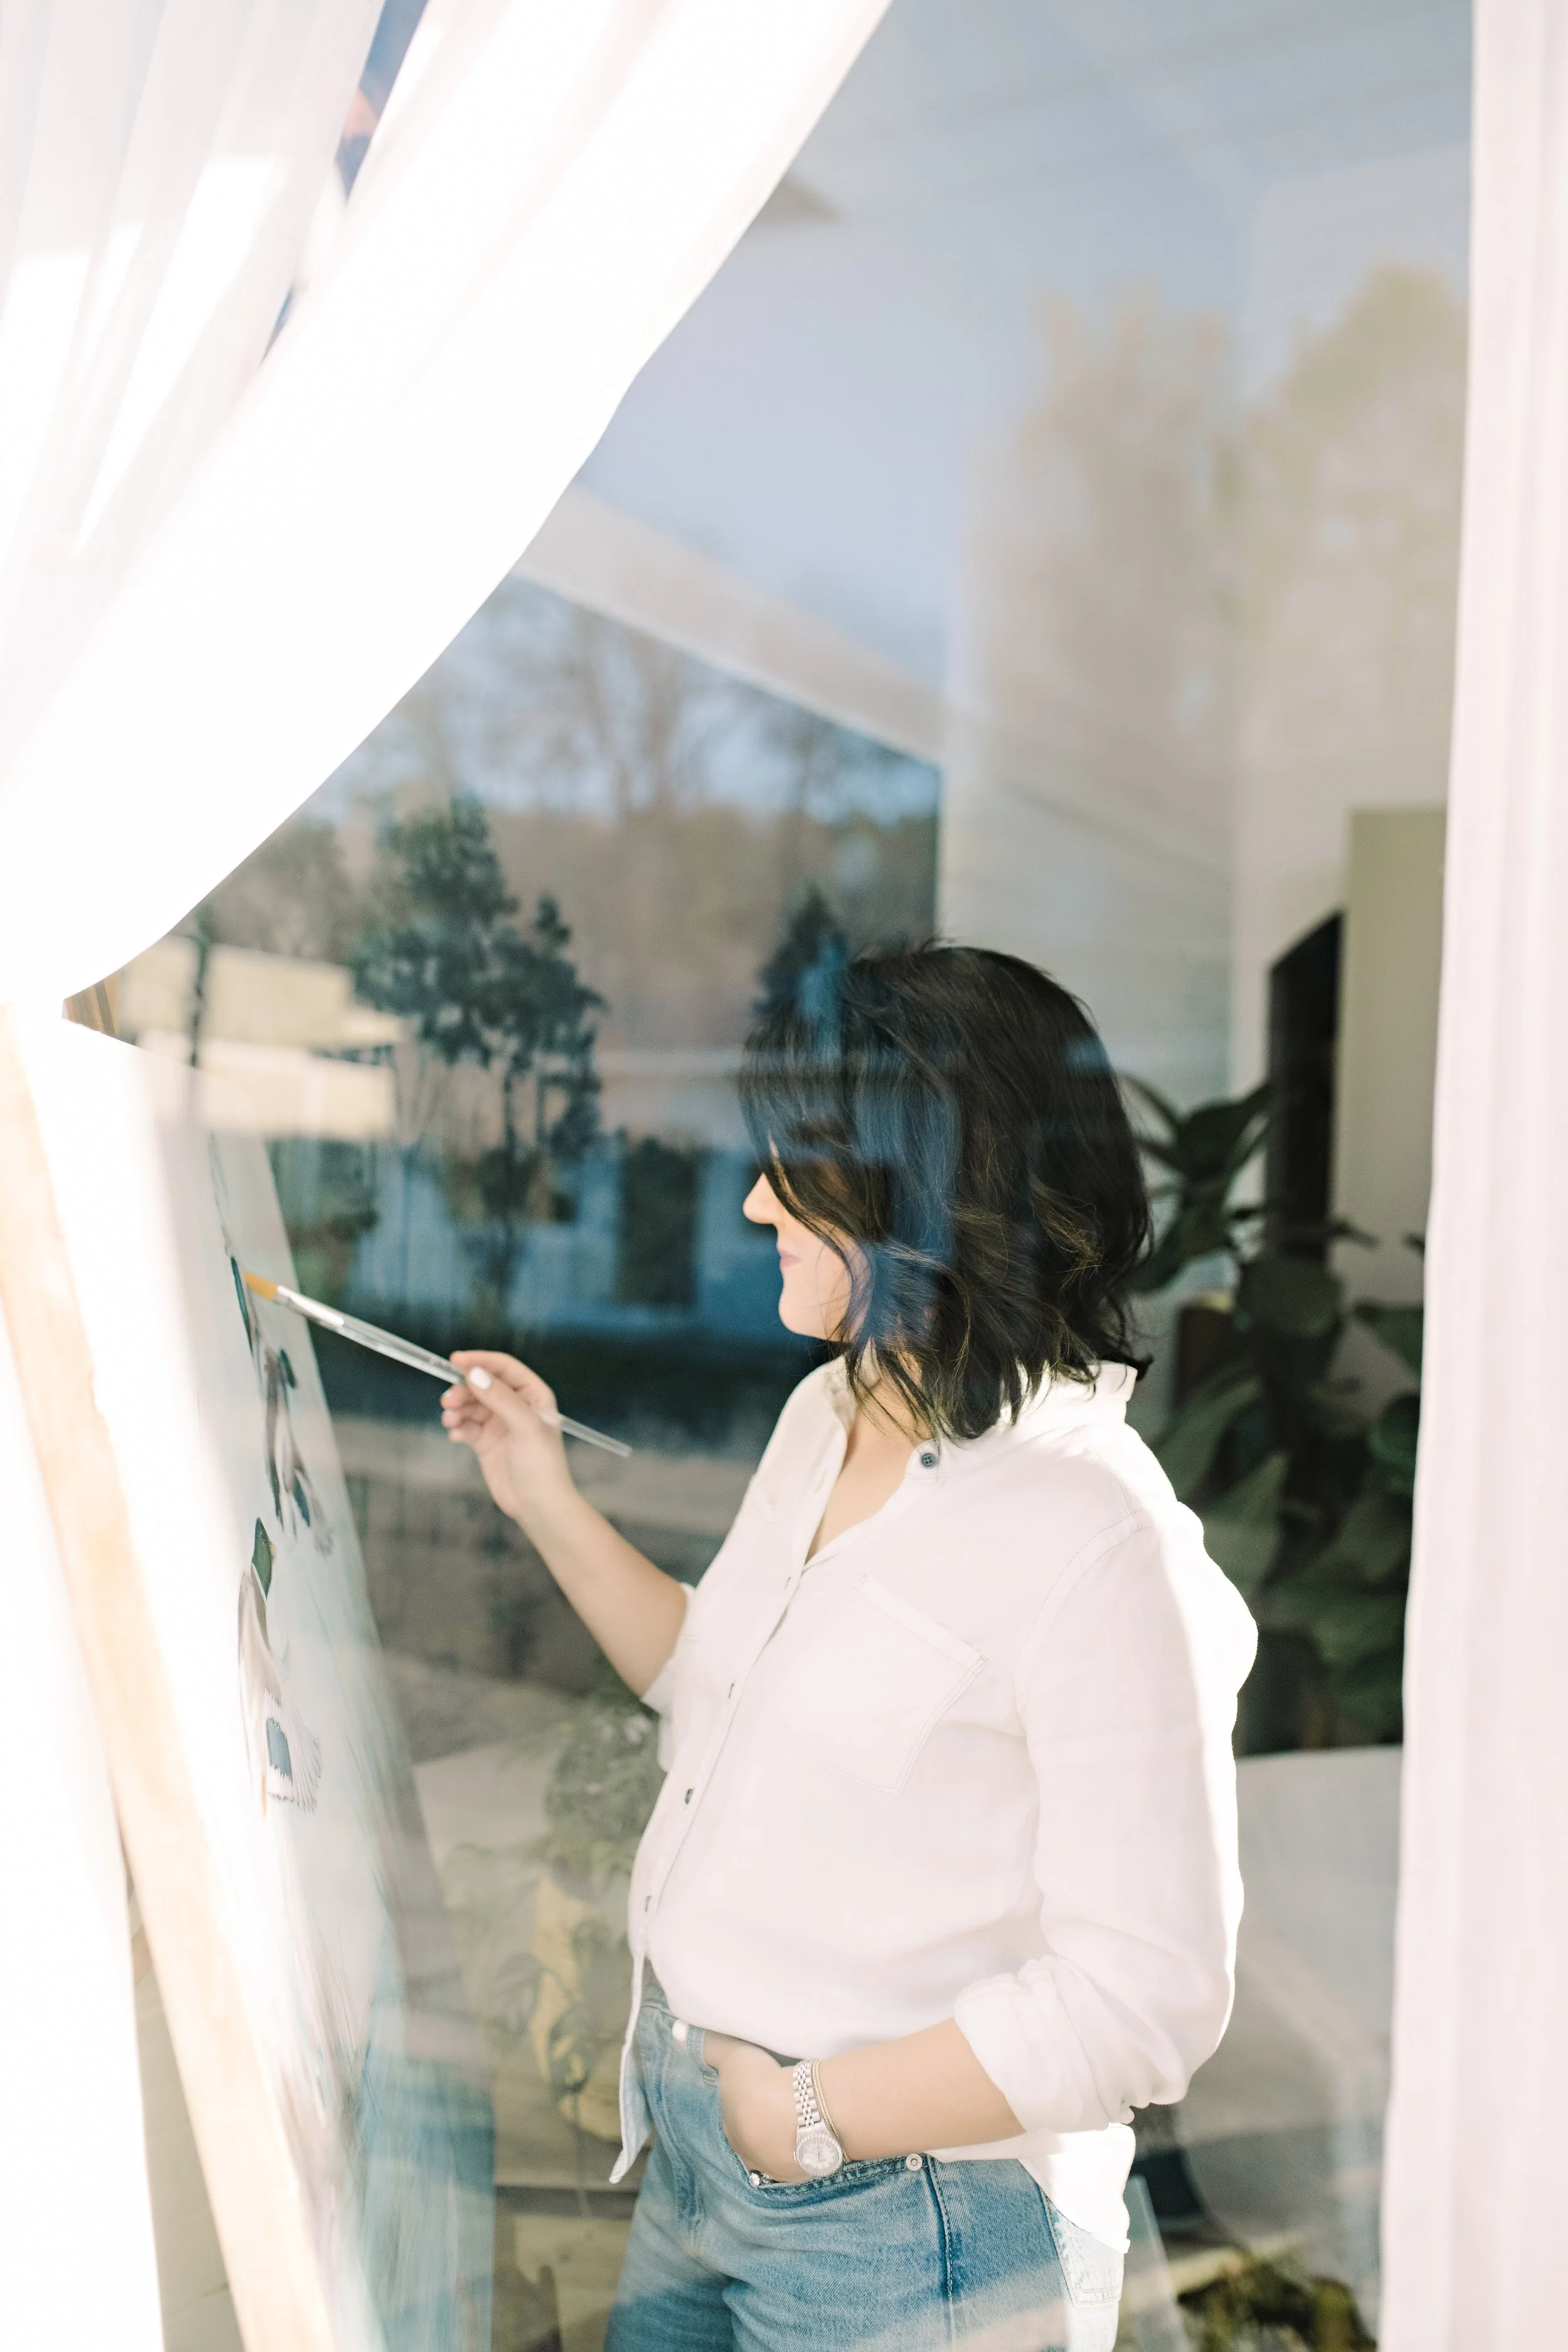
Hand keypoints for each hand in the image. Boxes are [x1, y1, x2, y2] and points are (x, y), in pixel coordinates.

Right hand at [441, 1351, 574, 1528]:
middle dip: (464, 1390)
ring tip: (450, 1420)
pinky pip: (466, 1427)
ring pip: (471, 1406)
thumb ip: (500, 1398)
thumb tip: (474, 1374)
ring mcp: (500, 1424)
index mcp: (534, 1395)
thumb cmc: (542, 1465)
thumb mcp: (525, 1426)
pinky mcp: (485, 1443)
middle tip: (448, 1400)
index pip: (505, 1368)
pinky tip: (456, 1435)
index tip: (455, 1360)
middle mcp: (516, 1406)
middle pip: (483, 1386)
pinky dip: (458, 1428)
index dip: (481, 1361)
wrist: (538, 1506)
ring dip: (458, 1409)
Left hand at [702, 2033, 806, 2181]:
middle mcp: (752, 2156)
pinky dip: (809, 2144)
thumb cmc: (760, 2086)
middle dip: (764, 2125)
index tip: (757, 2092)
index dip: (744, 2105)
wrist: (801, 2113)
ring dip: (787, 2137)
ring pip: (780, 2152)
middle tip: (780, 2104)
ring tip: (802, 2116)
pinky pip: (805, 2157)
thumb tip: (675, 2030)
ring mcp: (780, 2167)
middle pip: (756, 2139)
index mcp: (732, 2133)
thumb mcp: (733, 2057)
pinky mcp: (807, 2170)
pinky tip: (817, 2128)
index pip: (734, 2120)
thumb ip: (710, 2046)